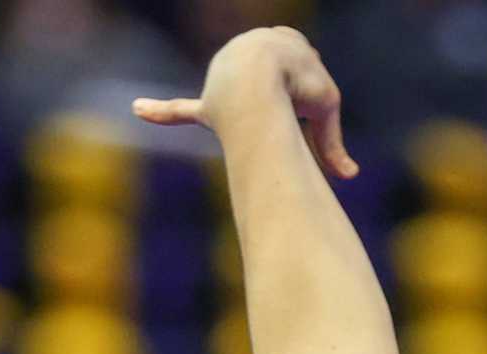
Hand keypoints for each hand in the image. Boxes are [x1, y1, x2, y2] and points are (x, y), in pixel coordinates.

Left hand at [133, 25, 357, 180]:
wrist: (259, 74)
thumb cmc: (297, 85)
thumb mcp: (327, 107)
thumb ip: (329, 144)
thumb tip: (349, 177)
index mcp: (275, 43)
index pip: (294, 63)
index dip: (305, 82)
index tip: (304, 91)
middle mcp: (244, 54)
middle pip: (275, 85)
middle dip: (287, 95)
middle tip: (294, 100)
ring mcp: (223, 79)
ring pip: (254, 103)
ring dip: (268, 109)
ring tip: (272, 106)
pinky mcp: (210, 105)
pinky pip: (182, 108)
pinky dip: (162, 111)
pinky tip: (137, 110)